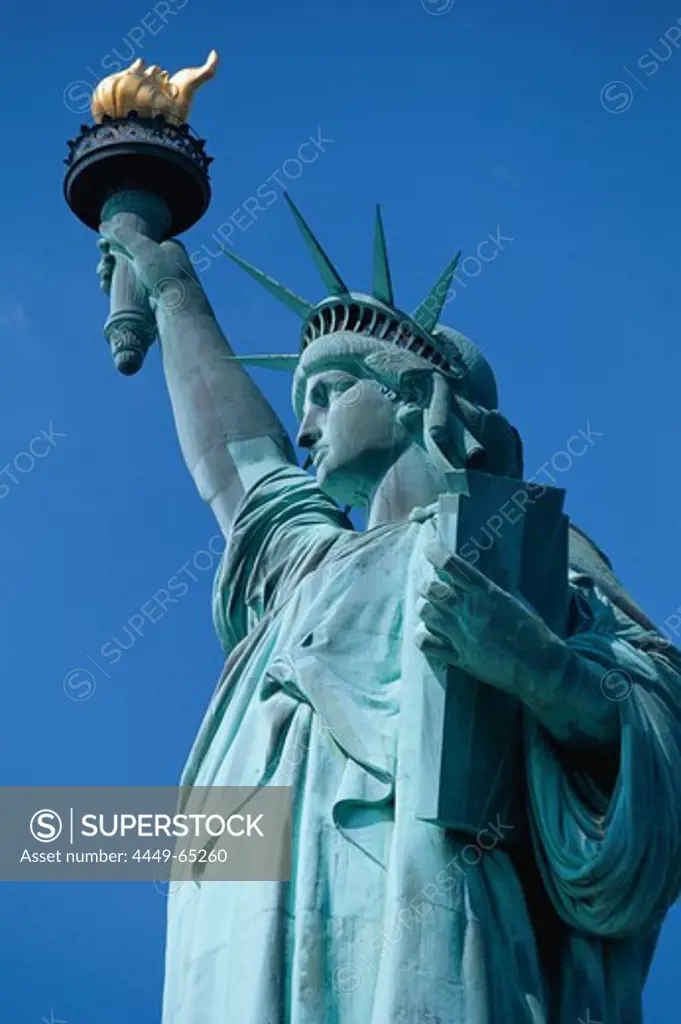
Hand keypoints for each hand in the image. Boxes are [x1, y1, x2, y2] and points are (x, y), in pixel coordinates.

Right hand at [96, 217, 208, 318]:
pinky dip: (113, 285)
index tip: (104, 244)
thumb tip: (103, 226)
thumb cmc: (165, 274)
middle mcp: (162, 263)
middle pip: (127, 256)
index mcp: (167, 247)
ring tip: (103, 272)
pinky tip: (105, 283)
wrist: (178, 308)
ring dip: (109, 270)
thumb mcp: (143, 247)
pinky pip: (126, 289)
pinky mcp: (147, 299)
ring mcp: (153, 282)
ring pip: (125, 273)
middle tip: (104, 258)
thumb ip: (123, 234)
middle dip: (110, 257)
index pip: (137, 239)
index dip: (118, 240)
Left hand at [415, 540, 562, 695]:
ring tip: (431, 608)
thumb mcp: (516, 597)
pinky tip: (428, 633)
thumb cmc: (531, 629)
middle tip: (431, 586)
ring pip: (425, 612)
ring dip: (424, 607)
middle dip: (426, 583)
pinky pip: (426, 643)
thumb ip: (498, 575)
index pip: (451, 565)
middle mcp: (468, 610)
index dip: (435, 553)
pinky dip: (422, 636)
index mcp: (485, 592)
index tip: (429, 550)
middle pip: (431, 588)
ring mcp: (460, 634)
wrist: (538, 665)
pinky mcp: (457, 657)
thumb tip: (491, 549)